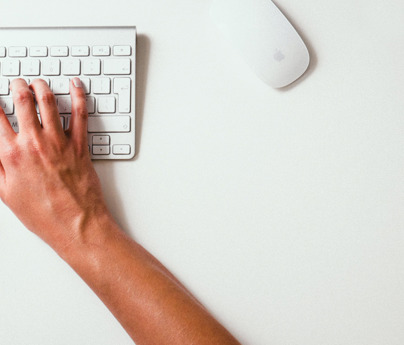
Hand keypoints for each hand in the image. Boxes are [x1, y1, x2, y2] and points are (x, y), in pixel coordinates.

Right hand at [0, 78, 108, 251]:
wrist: (76, 225)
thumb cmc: (43, 214)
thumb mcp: (6, 194)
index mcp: (10, 155)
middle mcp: (34, 143)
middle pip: (22, 101)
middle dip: (17, 86)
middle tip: (17, 82)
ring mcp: (58, 143)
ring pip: (49, 101)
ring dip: (42, 86)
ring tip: (38, 83)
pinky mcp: (80, 146)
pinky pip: (80, 115)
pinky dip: (78, 96)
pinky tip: (76, 86)